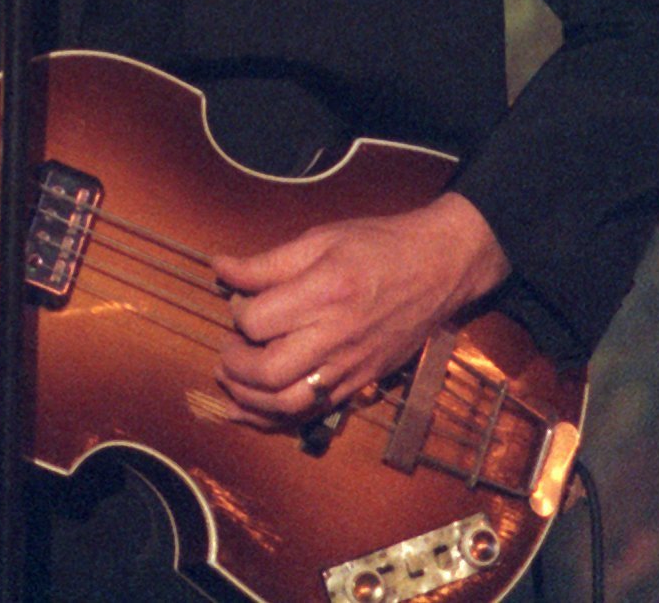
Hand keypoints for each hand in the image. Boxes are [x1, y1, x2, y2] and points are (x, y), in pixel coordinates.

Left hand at [212, 192, 509, 426]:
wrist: (439, 268)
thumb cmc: (379, 246)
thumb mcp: (320, 239)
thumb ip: (267, 263)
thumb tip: (220, 268)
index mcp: (324, 294)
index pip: (259, 322)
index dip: (237, 314)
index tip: (239, 302)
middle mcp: (337, 337)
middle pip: (268, 372)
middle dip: (234, 365)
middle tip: (226, 348)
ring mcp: (351, 366)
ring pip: (288, 404)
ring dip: (248, 400)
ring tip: (230, 378)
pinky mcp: (361, 383)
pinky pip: (312, 414)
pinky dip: (274, 419)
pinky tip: (249, 411)